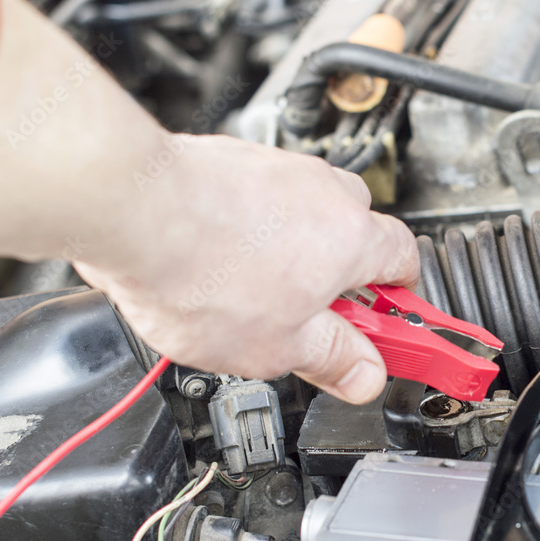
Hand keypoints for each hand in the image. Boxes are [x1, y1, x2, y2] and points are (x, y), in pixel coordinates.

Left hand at [75, 134, 418, 403]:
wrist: (132, 209)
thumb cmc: (203, 269)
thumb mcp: (280, 346)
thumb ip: (334, 360)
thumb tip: (365, 376)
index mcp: (353, 239)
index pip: (407, 262)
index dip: (402, 301)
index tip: (391, 326)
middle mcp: (326, 194)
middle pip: (358, 237)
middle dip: (341, 279)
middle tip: (315, 320)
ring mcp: (279, 172)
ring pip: (307, 218)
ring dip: (296, 254)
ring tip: (256, 295)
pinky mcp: (236, 163)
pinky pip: (263, 203)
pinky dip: (253, 232)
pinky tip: (221, 265)